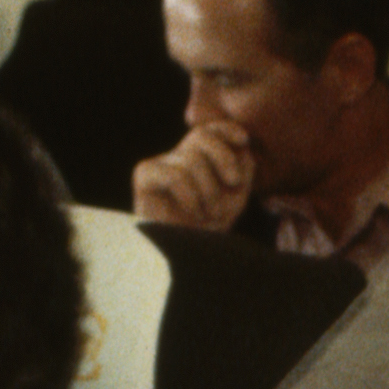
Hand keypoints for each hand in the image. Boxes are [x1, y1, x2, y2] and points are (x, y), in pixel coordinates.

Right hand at [131, 121, 257, 232]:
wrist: (185, 260)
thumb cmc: (209, 232)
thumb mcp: (234, 198)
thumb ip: (242, 170)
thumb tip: (242, 148)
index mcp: (197, 159)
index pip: (209, 130)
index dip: (226, 128)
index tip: (243, 140)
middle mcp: (176, 158)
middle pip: (202, 136)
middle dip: (225, 158)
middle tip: (233, 183)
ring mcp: (158, 166)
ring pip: (192, 159)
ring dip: (209, 189)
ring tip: (208, 212)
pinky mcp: (144, 177)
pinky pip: (175, 174)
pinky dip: (191, 195)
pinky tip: (191, 213)